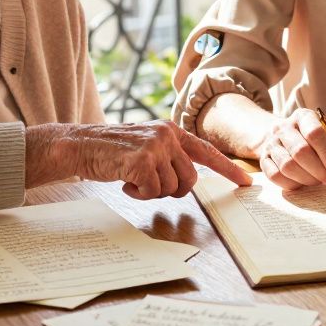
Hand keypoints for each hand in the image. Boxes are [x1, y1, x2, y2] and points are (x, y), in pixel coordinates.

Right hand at [29, 121, 251, 199]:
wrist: (79, 145)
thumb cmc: (112, 151)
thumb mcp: (147, 146)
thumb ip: (169, 156)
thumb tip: (189, 180)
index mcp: (172, 130)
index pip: (207, 151)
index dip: (228, 168)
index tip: (246, 182)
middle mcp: (167, 135)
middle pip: (190, 180)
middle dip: (172, 191)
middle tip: (148, 185)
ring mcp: (155, 146)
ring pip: (171, 189)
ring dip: (151, 192)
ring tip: (132, 178)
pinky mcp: (142, 161)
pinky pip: (152, 192)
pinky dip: (138, 194)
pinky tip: (123, 181)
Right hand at [257, 108, 325, 190]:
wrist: (281, 138)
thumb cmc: (311, 141)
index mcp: (303, 117)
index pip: (315, 133)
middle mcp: (284, 127)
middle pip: (300, 151)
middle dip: (319, 170)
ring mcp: (271, 143)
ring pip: (287, 166)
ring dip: (307, 178)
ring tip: (318, 181)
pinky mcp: (263, 159)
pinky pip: (275, 176)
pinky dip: (292, 183)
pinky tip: (302, 183)